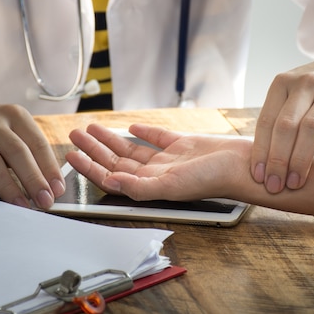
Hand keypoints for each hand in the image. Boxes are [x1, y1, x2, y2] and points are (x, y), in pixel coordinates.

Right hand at [0, 104, 64, 208]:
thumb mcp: (11, 130)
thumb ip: (31, 152)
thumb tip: (53, 184)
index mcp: (13, 115)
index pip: (37, 143)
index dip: (49, 168)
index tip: (58, 189)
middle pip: (17, 152)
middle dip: (34, 179)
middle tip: (45, 201)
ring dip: (10, 188)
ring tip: (23, 206)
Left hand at [66, 123, 252, 200]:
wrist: (241, 164)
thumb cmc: (211, 179)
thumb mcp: (171, 185)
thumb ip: (139, 187)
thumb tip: (111, 183)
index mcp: (150, 185)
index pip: (111, 177)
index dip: (90, 167)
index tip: (72, 155)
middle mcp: (155, 173)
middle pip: (116, 161)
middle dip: (94, 149)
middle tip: (74, 135)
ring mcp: (168, 159)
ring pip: (130, 149)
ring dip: (110, 139)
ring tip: (91, 127)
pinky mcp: (182, 145)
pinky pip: (156, 138)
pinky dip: (142, 132)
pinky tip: (131, 126)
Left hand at [251, 39, 313, 193]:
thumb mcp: (293, 93)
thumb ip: (278, 119)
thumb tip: (260, 161)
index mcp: (283, 83)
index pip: (266, 122)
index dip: (260, 151)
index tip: (258, 177)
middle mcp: (306, 84)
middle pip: (286, 127)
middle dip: (278, 160)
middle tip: (275, 186)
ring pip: (312, 127)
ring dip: (301, 158)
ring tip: (296, 182)